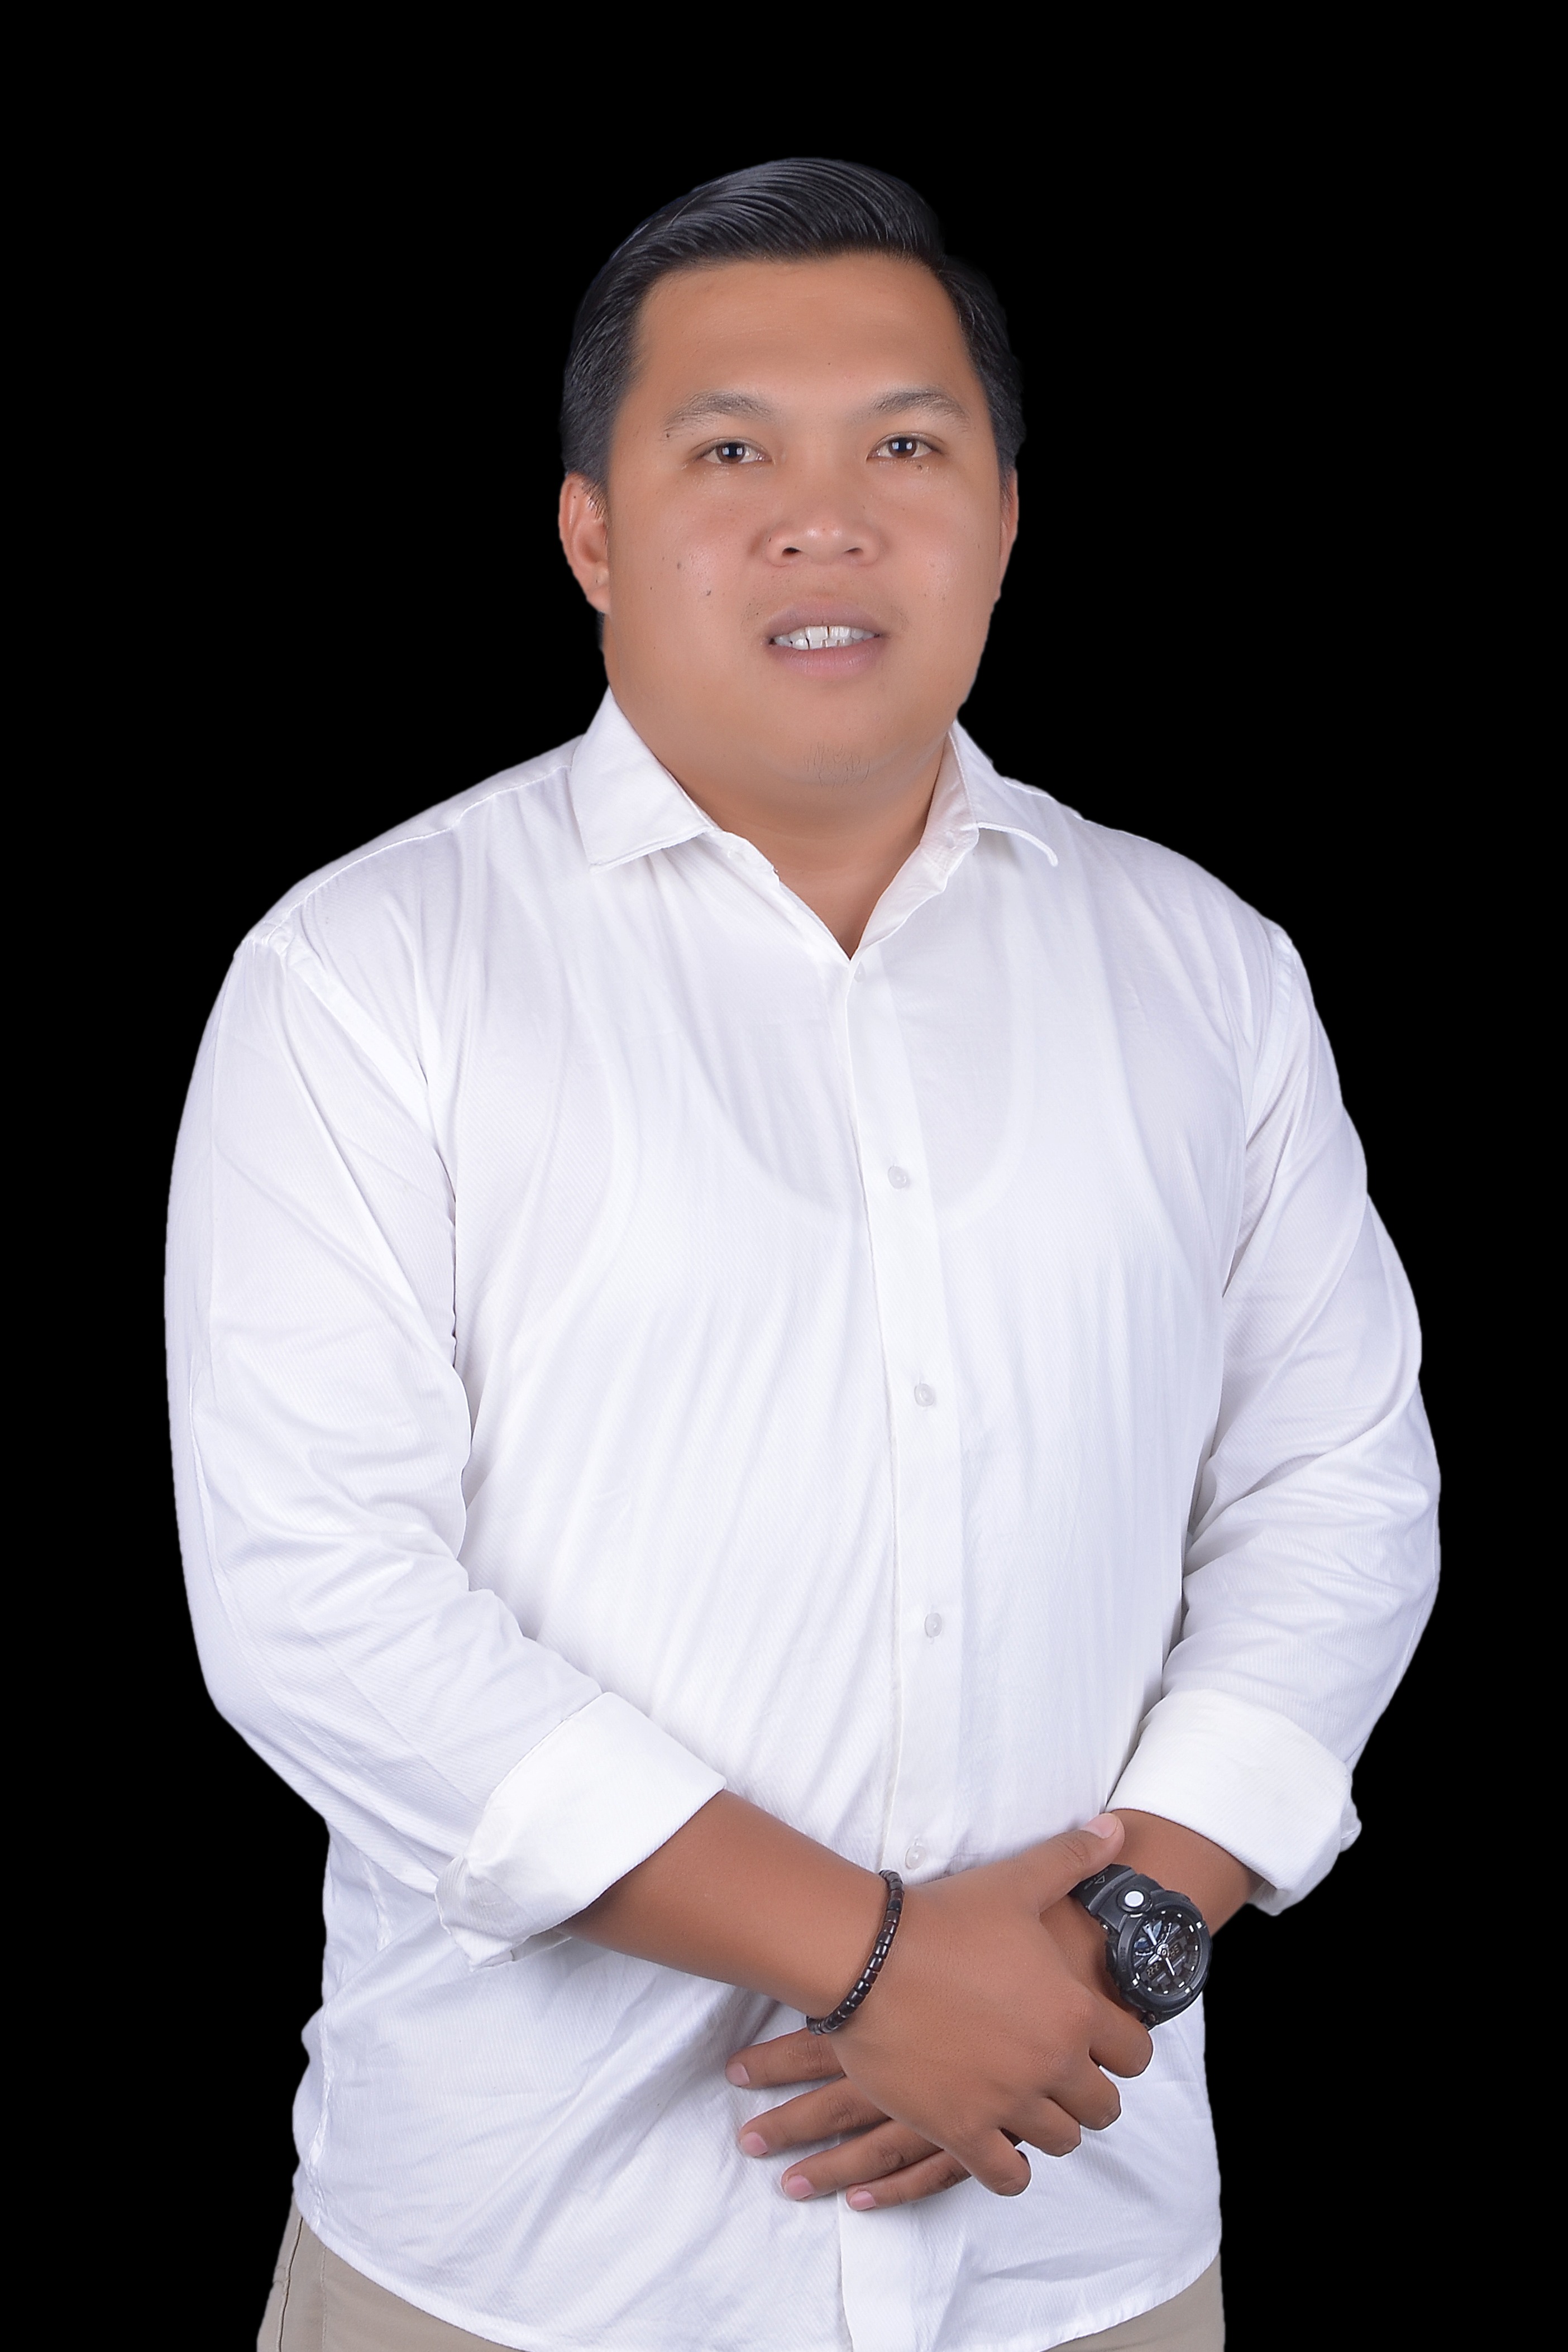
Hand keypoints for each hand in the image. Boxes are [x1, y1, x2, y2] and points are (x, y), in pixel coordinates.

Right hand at [727, 1817, 1152, 2206]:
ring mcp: (1006, 2103)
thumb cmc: (944, 1918)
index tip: (1104, 2042)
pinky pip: (1006, 2177)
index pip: (1133, 2053)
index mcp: (1073, 2012)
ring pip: (1060, 2142)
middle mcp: (1050, 2065)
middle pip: (1102, 2107)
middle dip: (1090, 2093)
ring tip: (1033, 2107)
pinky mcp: (961, 2130)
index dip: (1123, 2047)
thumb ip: (1073, 1858)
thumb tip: (1117, 1828)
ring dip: (1052, 2126)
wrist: (867, 1957)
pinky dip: (1010, 2171)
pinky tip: (1000, 2149)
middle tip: (1067, 2078)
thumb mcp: (1016, 1882)